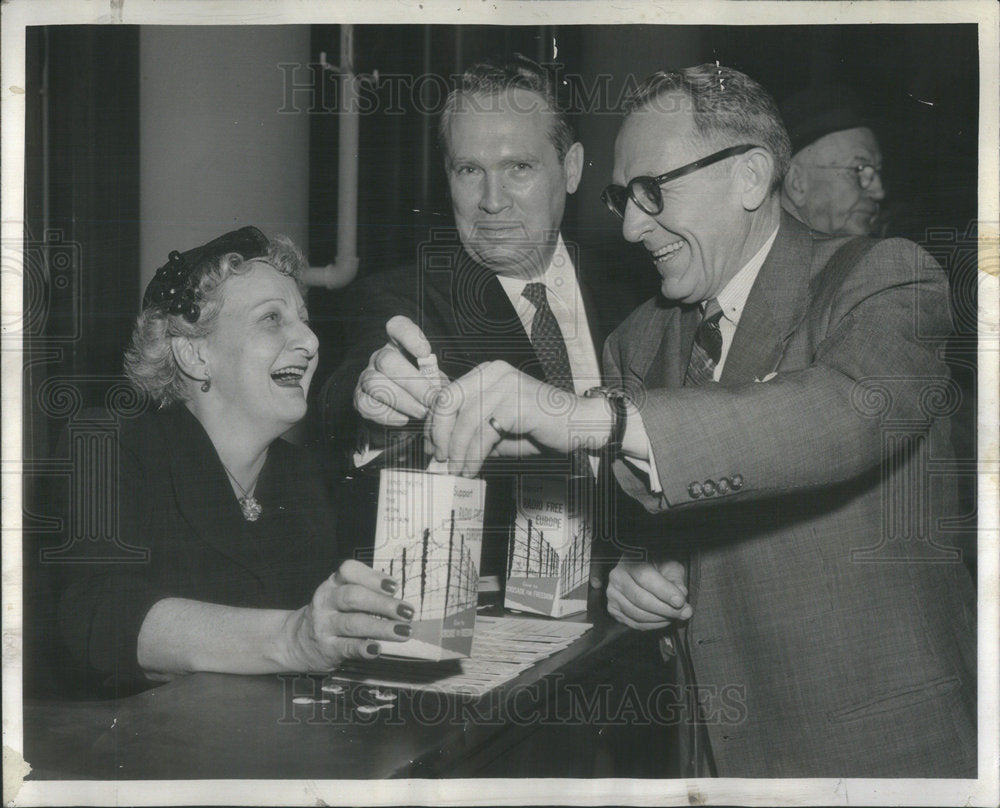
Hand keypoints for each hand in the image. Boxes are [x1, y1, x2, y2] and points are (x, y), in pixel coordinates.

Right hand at [280, 559, 414, 671]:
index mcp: (333, 583)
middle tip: (407, 611)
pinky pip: (347, 647)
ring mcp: (324, 625)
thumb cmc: (333, 614)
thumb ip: (367, 592)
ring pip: (353, 623)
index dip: (372, 576)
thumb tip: (401, 599)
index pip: (348, 570)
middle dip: (383, 604)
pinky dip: (363, 648)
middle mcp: (326, 601)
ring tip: (404, 632)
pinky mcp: (326, 648)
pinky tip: (377, 649)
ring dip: (382, 627)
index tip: (394, 585)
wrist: (298, 641)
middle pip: (354, 597)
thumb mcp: (341, 596)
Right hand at [354, 316, 447, 425]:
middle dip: (413, 383)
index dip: (409, 336)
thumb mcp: (436, 380)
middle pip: (387, 361)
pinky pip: (367, 405)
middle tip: (432, 399)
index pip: (397, 326)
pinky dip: (387, 415)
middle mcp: (380, 357)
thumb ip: (438, 381)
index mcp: (400, 344)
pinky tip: (404, 419)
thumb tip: (444, 393)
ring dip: (403, 401)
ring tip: (423, 412)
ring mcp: (366, 377)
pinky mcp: (360, 399)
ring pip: (375, 383)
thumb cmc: (427, 391)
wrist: (409, 413)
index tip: (425, 352)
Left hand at [425, 360, 609, 476]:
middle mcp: (493, 372)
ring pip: (465, 420)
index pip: (446, 395)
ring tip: (459, 471)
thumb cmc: (540, 427)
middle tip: (442, 461)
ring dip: (458, 451)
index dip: (434, 425)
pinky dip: (474, 454)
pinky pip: (484, 432)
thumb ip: (471, 434)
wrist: (580, 424)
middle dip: (440, 436)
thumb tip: (442, 454)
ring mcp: (505, 384)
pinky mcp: (516, 402)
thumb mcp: (498, 429)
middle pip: (448, 402)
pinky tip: (473, 468)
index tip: (432, 449)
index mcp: (486, 372)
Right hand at [606, 559, 691, 630]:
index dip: (664, 591)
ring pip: (637, 614)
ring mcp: (613, 594)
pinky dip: (653, 625)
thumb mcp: (671, 567)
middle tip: (683, 612)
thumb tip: (681, 601)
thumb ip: (676, 581)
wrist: (642, 571)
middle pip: (640, 599)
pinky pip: (635, 623)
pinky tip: (664, 619)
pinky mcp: (614, 610)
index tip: (680, 601)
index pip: (645, 577)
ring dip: (660, 619)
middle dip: (665, 609)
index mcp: (630, 560)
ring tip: (675, 616)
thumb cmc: (658, 567)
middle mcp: (617, 576)